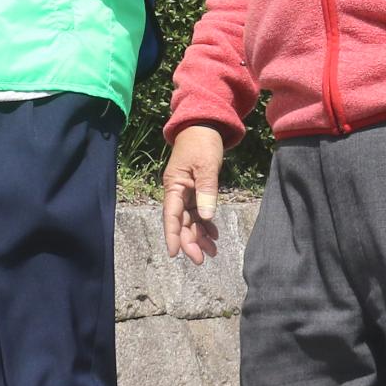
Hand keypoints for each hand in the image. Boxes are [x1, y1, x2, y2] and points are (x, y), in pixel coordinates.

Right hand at [162, 125, 225, 264]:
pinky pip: (199, 211)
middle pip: (181, 221)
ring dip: (200, 235)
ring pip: (191, 219)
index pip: (171, 216)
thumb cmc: (202, 143)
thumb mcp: (207, 166)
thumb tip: (206, 216)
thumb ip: (207, 191)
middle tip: (201, 259)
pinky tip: (214, 234)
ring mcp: (187, 191)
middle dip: (190, 241)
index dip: (172, 236)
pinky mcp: (196, 189)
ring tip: (212, 252)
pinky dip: (206, 222)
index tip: (174, 254)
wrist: (204, 125)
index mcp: (174, 186)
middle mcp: (177, 192)